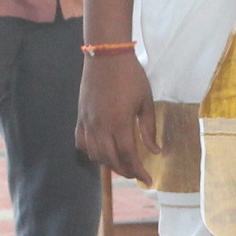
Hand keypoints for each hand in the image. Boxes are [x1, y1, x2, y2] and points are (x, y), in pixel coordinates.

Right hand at [75, 46, 157, 180]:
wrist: (106, 55)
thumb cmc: (131, 76)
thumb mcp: (146, 101)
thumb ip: (148, 129)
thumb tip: (155, 152)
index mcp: (120, 123)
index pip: (128, 156)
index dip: (138, 171)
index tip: (147, 180)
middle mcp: (101, 126)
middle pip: (111, 159)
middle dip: (125, 170)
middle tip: (136, 173)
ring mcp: (88, 122)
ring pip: (95, 154)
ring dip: (108, 163)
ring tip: (120, 164)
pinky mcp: (80, 116)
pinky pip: (81, 142)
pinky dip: (90, 151)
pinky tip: (100, 152)